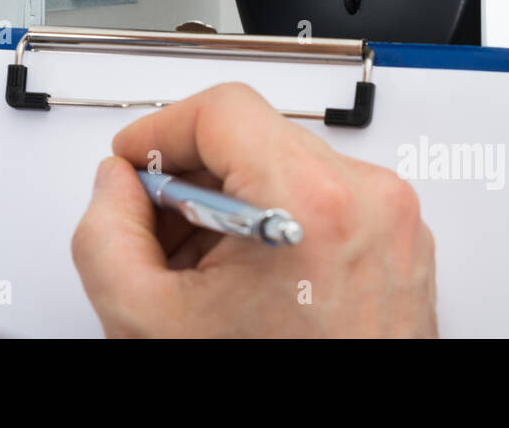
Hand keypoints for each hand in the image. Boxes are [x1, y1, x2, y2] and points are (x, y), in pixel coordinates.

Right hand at [72, 82, 437, 337]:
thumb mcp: (146, 321)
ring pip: (289, 168)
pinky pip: (327, 201)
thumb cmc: (277, 403)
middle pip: (255, 137)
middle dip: (191, 178)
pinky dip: (277, 224)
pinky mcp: (402, 245)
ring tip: (204, 271)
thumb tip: (116, 186)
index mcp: (310, 202)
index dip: (161, 131)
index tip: (136, 161)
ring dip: (232, 204)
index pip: (222, 110)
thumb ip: (106, 233)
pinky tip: (248, 281)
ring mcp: (392, 223)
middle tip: (155, 228)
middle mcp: (366, 201)